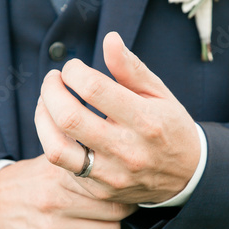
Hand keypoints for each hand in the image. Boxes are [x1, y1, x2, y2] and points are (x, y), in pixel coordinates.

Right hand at [0, 155, 136, 228]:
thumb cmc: (31, 180)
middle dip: (119, 208)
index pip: (113, 188)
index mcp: (60, 174)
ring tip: (91, 217)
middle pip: (117, 212)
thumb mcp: (53, 160)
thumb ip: (84, 157)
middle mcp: (55, 201)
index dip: (123, 190)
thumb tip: (121, 159)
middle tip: (111, 204)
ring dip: (105, 226)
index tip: (123, 189)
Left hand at [35, 32, 200, 203]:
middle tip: (53, 81)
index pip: (92, 88)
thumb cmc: (170, 128)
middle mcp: (127, 149)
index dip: (73, 71)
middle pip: (68, 116)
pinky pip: (64, 166)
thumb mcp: (159, 93)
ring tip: (47, 104)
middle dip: (50, 90)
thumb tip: (109, 39)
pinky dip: (54, 141)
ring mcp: (112, 174)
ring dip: (42, 119)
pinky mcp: (101, 189)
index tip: (73, 69)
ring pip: (56, 149)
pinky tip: (61, 129)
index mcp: (145, 119)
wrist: (186, 176)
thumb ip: (131, 68)